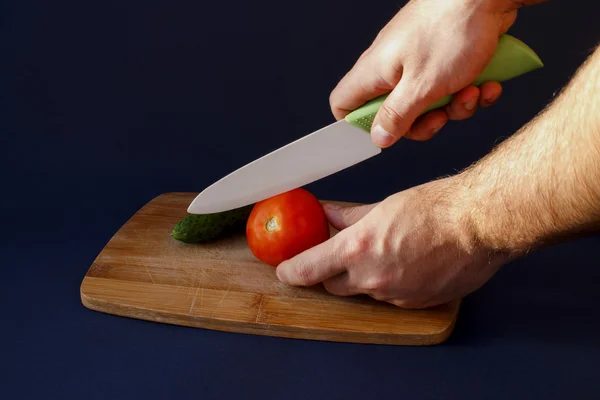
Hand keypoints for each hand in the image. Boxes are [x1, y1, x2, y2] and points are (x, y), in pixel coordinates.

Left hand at [275, 177, 509, 308]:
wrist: (479, 225)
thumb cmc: (437, 209)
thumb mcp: (384, 206)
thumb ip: (349, 216)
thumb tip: (329, 215)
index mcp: (358, 249)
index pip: (309, 269)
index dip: (292, 272)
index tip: (285, 271)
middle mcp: (372, 277)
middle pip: (333, 285)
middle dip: (330, 272)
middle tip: (337, 254)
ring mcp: (394, 294)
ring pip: (364, 291)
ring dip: (364, 275)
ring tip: (384, 251)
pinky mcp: (415, 303)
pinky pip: (391, 297)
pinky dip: (390, 283)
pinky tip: (405, 262)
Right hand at [330, 0, 520, 146]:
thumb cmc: (451, 29)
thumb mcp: (422, 86)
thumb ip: (397, 116)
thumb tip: (378, 137)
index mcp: (375, 72)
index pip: (344, 104)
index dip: (359, 124)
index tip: (388, 132)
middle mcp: (392, 67)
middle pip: (394, 113)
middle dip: (423, 122)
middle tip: (440, 116)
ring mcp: (419, 62)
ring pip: (428, 103)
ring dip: (455, 106)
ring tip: (472, 90)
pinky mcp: (445, 58)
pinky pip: (451, 88)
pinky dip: (471, 90)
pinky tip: (486, 83)